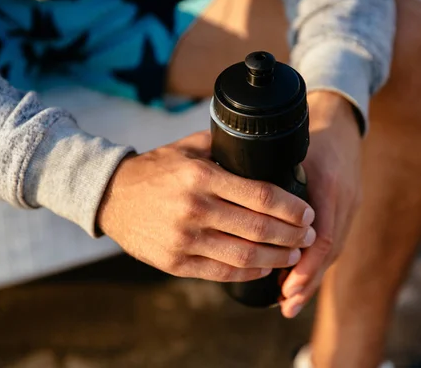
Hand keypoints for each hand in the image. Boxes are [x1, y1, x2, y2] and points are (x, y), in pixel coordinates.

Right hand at [96, 131, 315, 281]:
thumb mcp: (188, 148)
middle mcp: (194, 209)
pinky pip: (222, 273)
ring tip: (293, 253)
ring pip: (244, 256)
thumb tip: (265, 149)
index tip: (308, 212)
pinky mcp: (175, 263)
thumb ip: (224, 147)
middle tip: (309, 235)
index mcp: (201, 177)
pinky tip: (264, 266)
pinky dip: (249, 272)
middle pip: (258, 229)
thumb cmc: (156, 170)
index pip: (261, 195)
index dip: (291, 208)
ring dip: (276, 258)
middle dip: (292, 235)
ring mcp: (183, 240)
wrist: (112, 197)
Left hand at [279, 91, 362, 317]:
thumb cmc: (307, 130)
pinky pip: (332, 240)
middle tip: (285, 302)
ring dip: (311, 274)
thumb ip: (264, 172)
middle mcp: (344, 198)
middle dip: (307, 279)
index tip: (285, 285)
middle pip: (329, 251)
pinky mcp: (346, 207)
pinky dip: (316, 260)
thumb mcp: (287, 146)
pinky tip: (299, 275)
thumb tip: (228, 196)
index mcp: (329, 184)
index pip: (324, 236)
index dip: (306, 264)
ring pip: (332, 250)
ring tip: (288, 298)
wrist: (340, 117)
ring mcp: (349, 204)